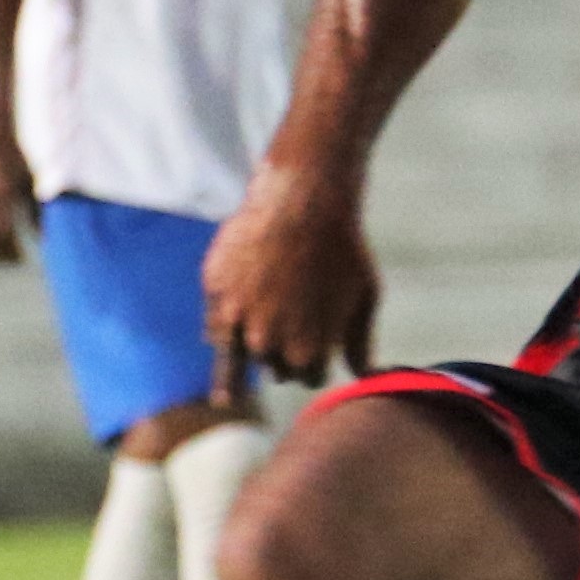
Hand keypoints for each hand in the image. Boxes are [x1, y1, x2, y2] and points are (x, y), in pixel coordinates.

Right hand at [202, 169, 376, 394]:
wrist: (303, 201)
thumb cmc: (342, 248)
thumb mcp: (364, 298)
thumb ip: (360, 344)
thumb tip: (366, 377)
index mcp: (308, 353)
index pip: (309, 377)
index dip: (316, 361)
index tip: (318, 342)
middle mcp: (268, 345)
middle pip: (276, 369)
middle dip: (286, 353)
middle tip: (295, 320)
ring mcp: (236, 322)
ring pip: (240, 357)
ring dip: (253, 344)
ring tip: (265, 320)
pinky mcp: (214, 296)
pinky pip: (215, 330)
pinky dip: (226, 327)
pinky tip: (241, 309)